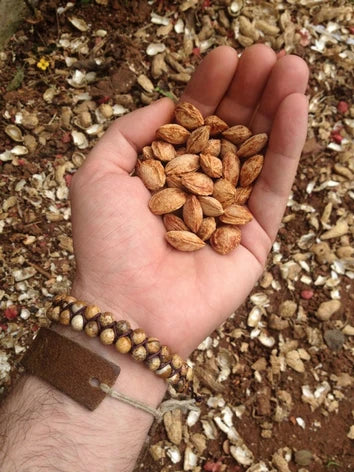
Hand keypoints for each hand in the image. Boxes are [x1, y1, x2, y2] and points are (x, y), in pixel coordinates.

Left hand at [70, 44, 308, 357]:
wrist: (128, 308)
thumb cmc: (106, 244)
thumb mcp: (99, 173)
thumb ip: (130, 131)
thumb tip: (168, 104)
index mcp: (166, 171)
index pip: (194, 120)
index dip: (210, 87)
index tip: (226, 55)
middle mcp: (200, 186)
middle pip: (232, 130)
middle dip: (249, 90)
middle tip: (267, 55)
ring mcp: (231, 209)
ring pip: (260, 151)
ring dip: (276, 108)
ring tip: (291, 67)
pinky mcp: (256, 233)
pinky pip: (277, 184)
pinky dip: (288, 146)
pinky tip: (296, 107)